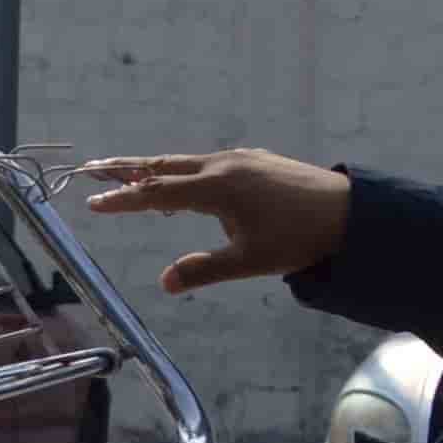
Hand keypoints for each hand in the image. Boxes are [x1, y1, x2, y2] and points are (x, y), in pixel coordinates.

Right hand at [78, 148, 354, 296]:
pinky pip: (207, 163)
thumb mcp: (249, 261)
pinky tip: (183, 185)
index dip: (122, 199)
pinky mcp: (256, 160)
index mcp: (217, 187)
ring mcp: (241, 159)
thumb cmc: (299, 239)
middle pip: (162, 165)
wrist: (351, 213)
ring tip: (128, 177)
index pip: (156, 192)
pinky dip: (183, 171)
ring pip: (186, 162)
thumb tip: (165, 283)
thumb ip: (203, 270)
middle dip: (125, 169)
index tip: (92, 204)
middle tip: (91, 169)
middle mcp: (224, 165)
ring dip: (154, 170)